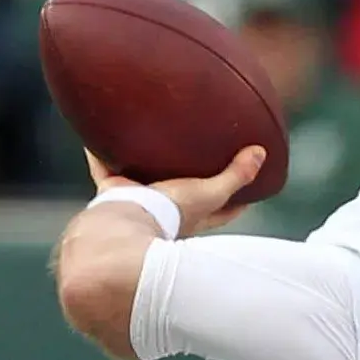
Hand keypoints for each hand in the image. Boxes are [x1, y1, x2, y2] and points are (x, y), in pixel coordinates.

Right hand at [89, 146, 267, 236]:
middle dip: (187, 176)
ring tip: (148, 137)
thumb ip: (235, 176)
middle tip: (196, 151)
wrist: (126, 227)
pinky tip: (98, 133)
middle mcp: (167, 212)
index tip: (249, 175)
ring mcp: (138, 202)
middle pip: (182, 192)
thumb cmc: (171, 216)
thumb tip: (261, 153)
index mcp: (193, 217)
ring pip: (143, 178)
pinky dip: (100, 151)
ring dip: (144, 162)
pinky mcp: (113, 192)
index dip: (238, 197)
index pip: (223, 208)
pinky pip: (104, 166)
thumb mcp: (209, 193)